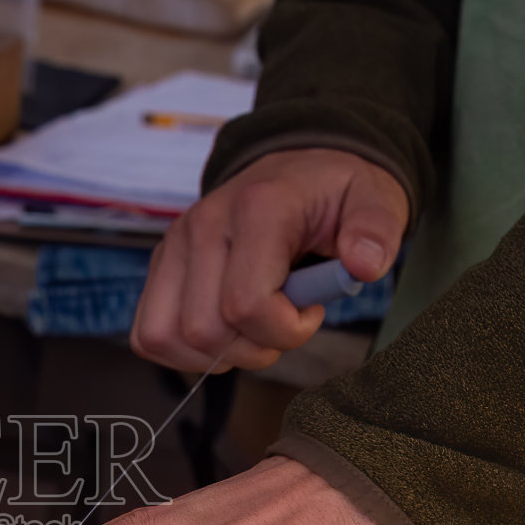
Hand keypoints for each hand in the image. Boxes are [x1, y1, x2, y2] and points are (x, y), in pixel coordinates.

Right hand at [133, 148, 408, 371]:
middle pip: (203, 330)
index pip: (245, 304)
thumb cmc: (335, 194)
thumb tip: (363, 264)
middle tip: (283, 324)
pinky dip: (183, 351)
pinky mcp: (160, 265)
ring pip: (165, 336)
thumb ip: (376, 230)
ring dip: (214, 354)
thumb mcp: (375, 200)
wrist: (298, 170)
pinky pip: (148, 333)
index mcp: (256, 208)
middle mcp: (203, 224)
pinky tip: (222, 333)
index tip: (311, 311)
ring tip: (251, 329)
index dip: (285, 331)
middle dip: (252, 348)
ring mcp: (175, 245)